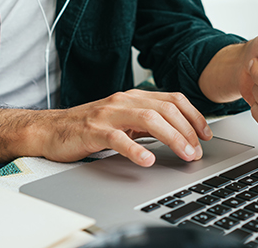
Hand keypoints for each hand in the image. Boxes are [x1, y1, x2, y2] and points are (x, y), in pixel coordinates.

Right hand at [29, 89, 212, 166]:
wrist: (50, 129)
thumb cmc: (88, 127)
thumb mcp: (123, 120)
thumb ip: (148, 123)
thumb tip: (180, 134)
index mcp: (134, 97)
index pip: (173, 99)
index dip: (194, 115)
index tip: (207, 134)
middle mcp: (124, 101)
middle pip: (166, 109)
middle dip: (188, 130)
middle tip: (197, 151)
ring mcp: (109, 114)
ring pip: (149, 119)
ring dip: (172, 138)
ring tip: (184, 154)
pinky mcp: (93, 130)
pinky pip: (118, 138)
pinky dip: (136, 149)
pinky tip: (147, 160)